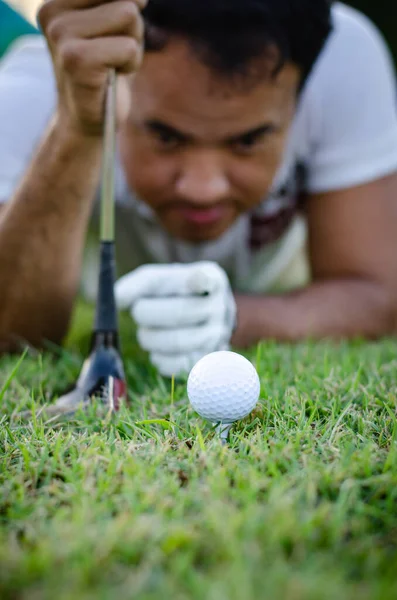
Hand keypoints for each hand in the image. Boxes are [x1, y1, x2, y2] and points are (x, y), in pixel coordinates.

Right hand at [38, 0, 146, 135]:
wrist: (90, 119)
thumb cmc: (106, 69)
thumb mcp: (115, 24)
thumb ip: (120, 1)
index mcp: (55, 0)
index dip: (126, 10)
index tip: (109, 36)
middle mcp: (51, 12)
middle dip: (131, 27)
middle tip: (113, 53)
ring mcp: (61, 35)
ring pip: (128, 14)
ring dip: (132, 45)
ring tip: (113, 63)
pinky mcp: (76, 59)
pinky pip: (128, 46)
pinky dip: (130, 63)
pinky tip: (113, 76)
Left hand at [115, 262, 236, 376]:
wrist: (202, 318)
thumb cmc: (175, 294)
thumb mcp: (162, 280)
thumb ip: (138, 284)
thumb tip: (115, 298)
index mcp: (211, 279)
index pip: (205, 280)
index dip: (200, 282)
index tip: (196, 282)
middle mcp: (220, 307)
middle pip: (179, 313)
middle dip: (146, 313)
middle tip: (137, 312)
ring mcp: (217, 336)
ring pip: (176, 341)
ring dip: (149, 337)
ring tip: (146, 330)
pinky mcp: (207, 360)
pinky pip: (177, 365)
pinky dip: (158, 358)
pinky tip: (157, 349)